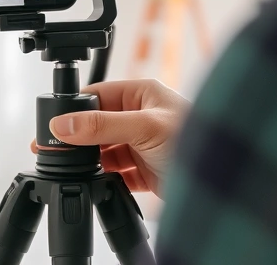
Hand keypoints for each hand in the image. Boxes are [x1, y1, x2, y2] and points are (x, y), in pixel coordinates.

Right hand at [30, 79, 188, 197]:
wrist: (225, 182)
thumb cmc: (200, 140)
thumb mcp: (145, 127)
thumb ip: (102, 125)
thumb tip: (64, 123)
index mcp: (143, 94)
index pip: (97, 95)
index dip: (73, 109)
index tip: (52, 125)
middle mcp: (141, 117)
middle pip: (97, 125)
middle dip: (76, 138)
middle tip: (51, 149)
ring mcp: (142, 145)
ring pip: (104, 151)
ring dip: (89, 159)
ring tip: (70, 167)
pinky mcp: (145, 171)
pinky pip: (115, 173)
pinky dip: (104, 178)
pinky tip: (95, 181)